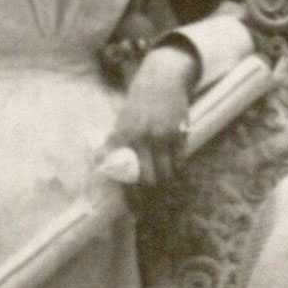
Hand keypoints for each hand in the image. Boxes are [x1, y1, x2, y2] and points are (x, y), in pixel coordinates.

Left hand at [105, 46, 197, 187]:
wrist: (161, 78)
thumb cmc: (139, 102)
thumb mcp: (121, 121)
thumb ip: (115, 145)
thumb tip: (107, 169)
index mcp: (122, 137)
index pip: (125, 176)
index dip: (132, 197)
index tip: (135, 208)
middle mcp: (140, 138)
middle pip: (148, 180)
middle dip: (151, 193)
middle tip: (152, 199)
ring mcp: (161, 136)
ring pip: (167, 174)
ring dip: (166, 183)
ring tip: (164, 186)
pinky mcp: (178, 133)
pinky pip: (180, 161)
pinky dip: (177, 169)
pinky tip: (174, 170)